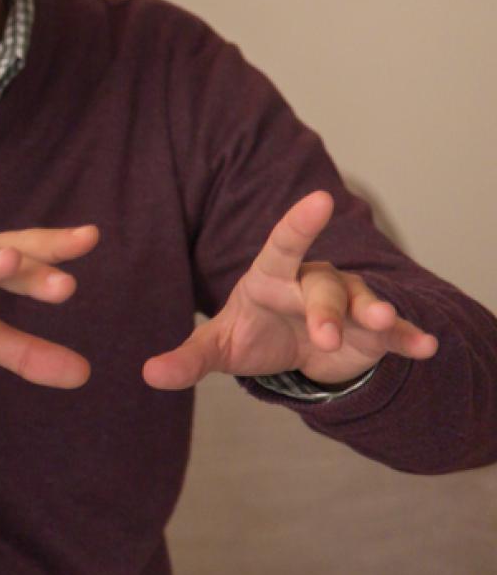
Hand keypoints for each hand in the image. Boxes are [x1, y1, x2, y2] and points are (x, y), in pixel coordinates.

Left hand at [142, 190, 439, 390]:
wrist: (295, 352)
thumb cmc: (254, 333)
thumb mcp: (220, 347)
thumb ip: (189, 358)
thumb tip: (149, 375)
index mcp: (270, 278)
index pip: (282, 245)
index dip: (298, 224)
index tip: (320, 199)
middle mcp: (313, 283)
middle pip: (322, 287)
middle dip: (324, 309)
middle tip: (323, 336)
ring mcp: (348, 305)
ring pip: (361, 302)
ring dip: (373, 312)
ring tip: (383, 322)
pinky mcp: (374, 334)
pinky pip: (393, 332)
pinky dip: (409, 337)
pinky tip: (426, 345)